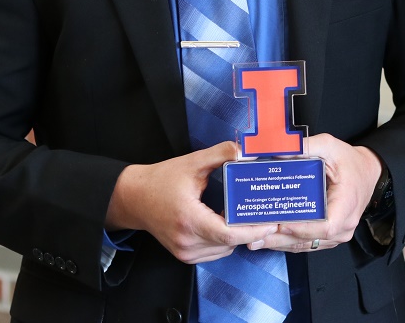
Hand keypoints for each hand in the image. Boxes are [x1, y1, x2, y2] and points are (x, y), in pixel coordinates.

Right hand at [106, 141, 275, 263]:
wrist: (133, 198)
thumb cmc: (161, 180)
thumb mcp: (192, 163)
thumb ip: (220, 154)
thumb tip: (245, 150)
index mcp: (189, 219)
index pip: (227, 235)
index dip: (252, 230)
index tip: (271, 221)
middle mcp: (186, 240)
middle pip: (229, 244)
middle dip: (250, 231)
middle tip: (267, 215)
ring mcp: (184, 251)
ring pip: (223, 250)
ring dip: (237, 237)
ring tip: (248, 217)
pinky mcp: (183, 255)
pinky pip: (213, 253)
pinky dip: (224, 241)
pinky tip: (228, 223)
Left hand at [249, 134, 382, 253]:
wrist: (367, 172)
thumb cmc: (350, 162)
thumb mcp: (331, 147)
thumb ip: (306, 147)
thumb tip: (278, 152)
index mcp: (347, 206)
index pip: (325, 227)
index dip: (302, 229)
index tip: (281, 224)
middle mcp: (344, 227)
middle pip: (309, 240)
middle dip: (280, 239)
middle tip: (255, 235)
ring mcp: (338, 235)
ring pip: (306, 245)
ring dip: (281, 243)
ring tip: (255, 239)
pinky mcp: (330, 237)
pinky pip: (308, 244)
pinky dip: (289, 241)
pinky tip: (270, 238)